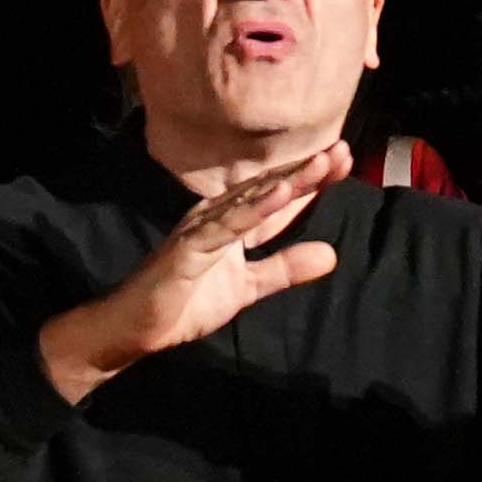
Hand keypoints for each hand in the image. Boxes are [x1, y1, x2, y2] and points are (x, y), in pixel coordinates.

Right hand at [42, 141, 346, 400]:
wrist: (137, 330)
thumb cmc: (184, 303)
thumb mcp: (249, 286)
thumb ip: (285, 268)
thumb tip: (331, 254)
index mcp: (229, 219)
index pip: (275, 192)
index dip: (309, 177)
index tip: (344, 162)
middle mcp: (215, 214)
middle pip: (267, 186)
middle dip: (306, 169)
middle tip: (344, 151)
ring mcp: (201, 228)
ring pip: (251, 199)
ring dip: (287, 181)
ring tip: (321, 164)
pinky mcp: (188, 248)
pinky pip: (226, 226)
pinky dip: (254, 208)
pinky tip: (281, 194)